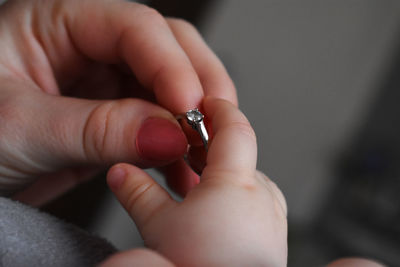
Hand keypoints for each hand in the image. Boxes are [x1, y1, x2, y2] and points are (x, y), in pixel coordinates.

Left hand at [0, 0, 236, 203]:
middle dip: (196, 88)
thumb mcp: (21, 127)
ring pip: (168, 93)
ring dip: (192, 124)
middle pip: (166, 51)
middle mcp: (88, 50)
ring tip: (204, 155)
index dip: (170, 64)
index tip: (190, 107)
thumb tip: (167, 134)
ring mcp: (104, 88)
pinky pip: (156, 129)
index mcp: (57, 23)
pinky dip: (175, 151)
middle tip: (211, 126)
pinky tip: (182, 171)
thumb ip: (98, 129)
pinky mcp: (112, 123)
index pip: (134, 27)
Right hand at [105, 98, 287, 265]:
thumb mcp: (160, 227)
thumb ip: (138, 193)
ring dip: (220, 173)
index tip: (202, 101)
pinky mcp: (272, 234)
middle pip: (239, 153)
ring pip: (244, 178)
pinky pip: (253, 200)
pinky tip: (211, 209)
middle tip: (184, 147)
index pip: (236, 126)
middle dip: (211, 147)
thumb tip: (119, 172)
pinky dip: (232, 195)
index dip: (218, 107)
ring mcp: (271, 215)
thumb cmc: (199, 265)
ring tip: (194, 181)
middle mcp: (262, 195)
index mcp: (236, 183)